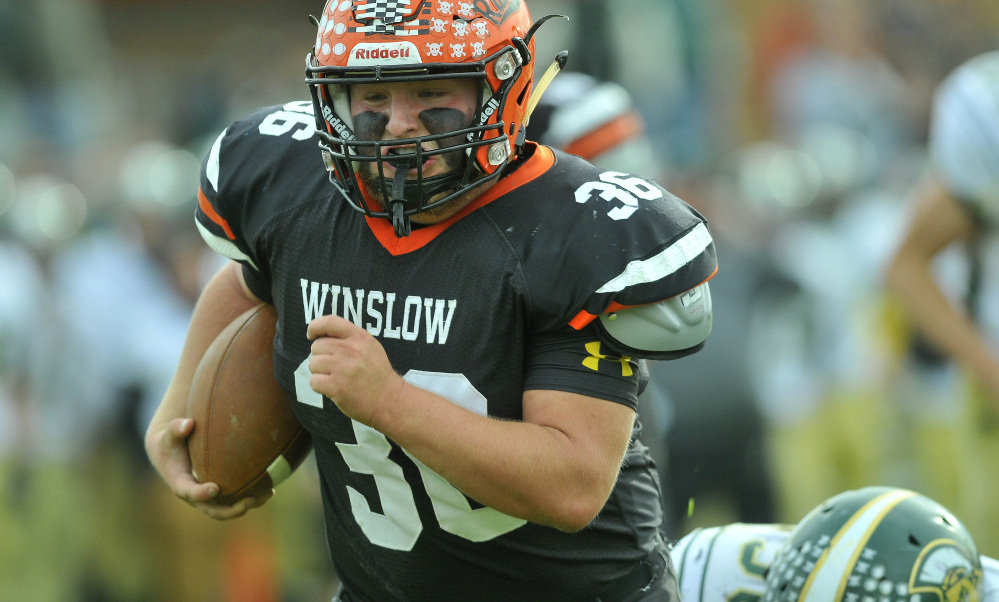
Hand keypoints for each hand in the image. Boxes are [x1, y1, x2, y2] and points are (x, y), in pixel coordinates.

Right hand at [147, 417, 271, 519]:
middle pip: (214, 510)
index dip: (201, 494)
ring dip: (249, 504)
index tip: (215, 488)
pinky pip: (236, 499)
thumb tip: (188, 423)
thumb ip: (175, 429)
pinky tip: (270, 487)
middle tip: (250, 499)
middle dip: (232, 509)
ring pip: (230, 508)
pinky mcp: (220, 493)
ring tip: (268, 493)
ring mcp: (209, 497)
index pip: (190, 493)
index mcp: (181, 484)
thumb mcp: (169, 435)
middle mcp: (196, 496)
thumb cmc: (171, 442)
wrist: (172, 453)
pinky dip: (253, 496)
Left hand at [306, 314, 404, 427]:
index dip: (315, 326)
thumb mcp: (370, 347)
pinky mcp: (337, 387)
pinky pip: (314, 381)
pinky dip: (319, 386)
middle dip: (321, 357)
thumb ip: (350, 338)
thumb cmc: (377, 374)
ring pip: (313, 364)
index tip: (311, 335)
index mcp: (359, 337)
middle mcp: (351, 350)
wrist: (389, 400)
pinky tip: (332, 388)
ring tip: (335, 378)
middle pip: (317, 346)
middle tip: (334, 367)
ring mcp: (343, 369)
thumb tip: (322, 334)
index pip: (330, 322)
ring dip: (319, 373)